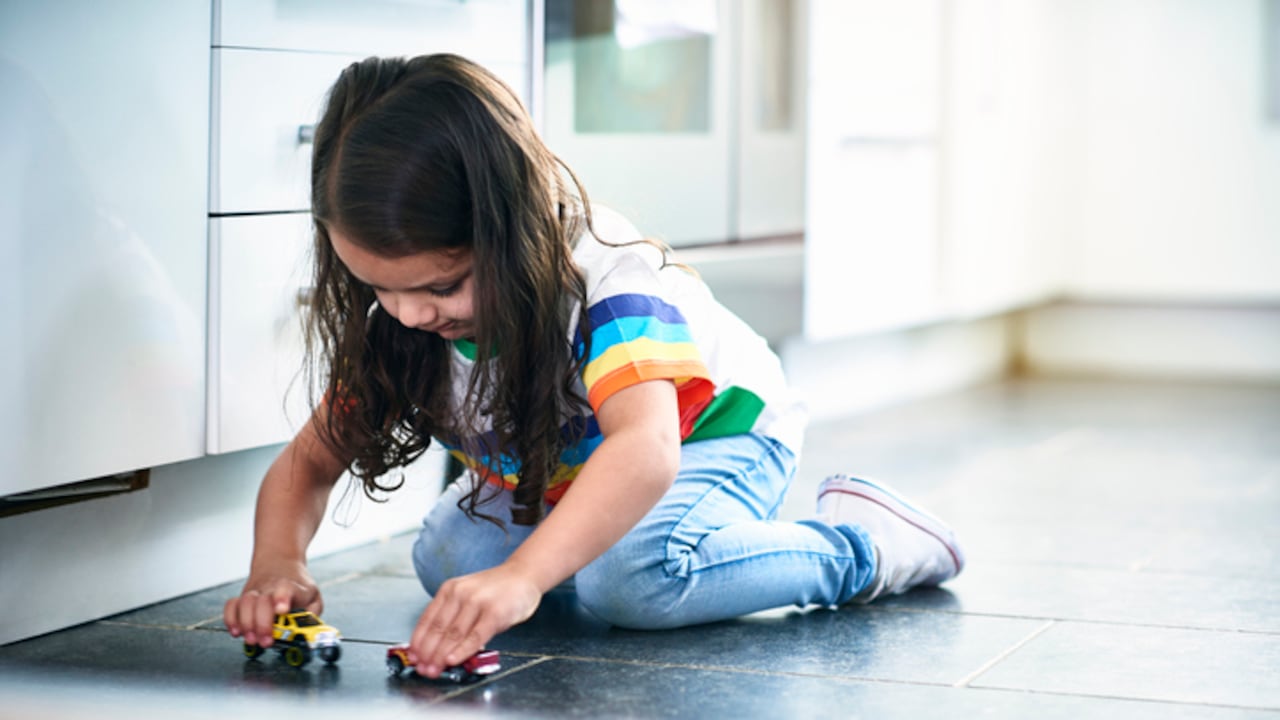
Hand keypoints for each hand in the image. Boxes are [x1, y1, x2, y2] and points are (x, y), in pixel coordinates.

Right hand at [223, 560, 321, 648]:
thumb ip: (313, 613)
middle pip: (262, 601)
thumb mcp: (314, 596)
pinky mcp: (243, 597)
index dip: (282, 598)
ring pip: (245, 602)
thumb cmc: (298, 586)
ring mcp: (255, 591)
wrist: (280, 563)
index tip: (282, 610)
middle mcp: (270, 588)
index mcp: (291, 587)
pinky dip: (231, 619)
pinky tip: (237, 632)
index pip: (286, 588)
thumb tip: (306, 628)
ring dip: (247, 625)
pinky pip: (231, 605)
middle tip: (267, 641)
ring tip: (252, 640)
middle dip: (262, 624)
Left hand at [407, 562, 541, 676]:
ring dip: (441, 656)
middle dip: (428, 653)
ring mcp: (478, 602)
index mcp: (449, 589)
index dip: (418, 642)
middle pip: (438, 629)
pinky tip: (452, 660)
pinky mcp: (495, 613)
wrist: (524, 575)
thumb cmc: (497, 591)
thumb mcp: (468, 596)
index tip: (413, 658)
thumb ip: (454, 617)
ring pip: (454, 634)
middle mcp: (461, 593)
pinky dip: (462, 650)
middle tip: (423, 669)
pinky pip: (475, 636)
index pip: (428, 619)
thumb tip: (437, 648)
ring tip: (434, 670)